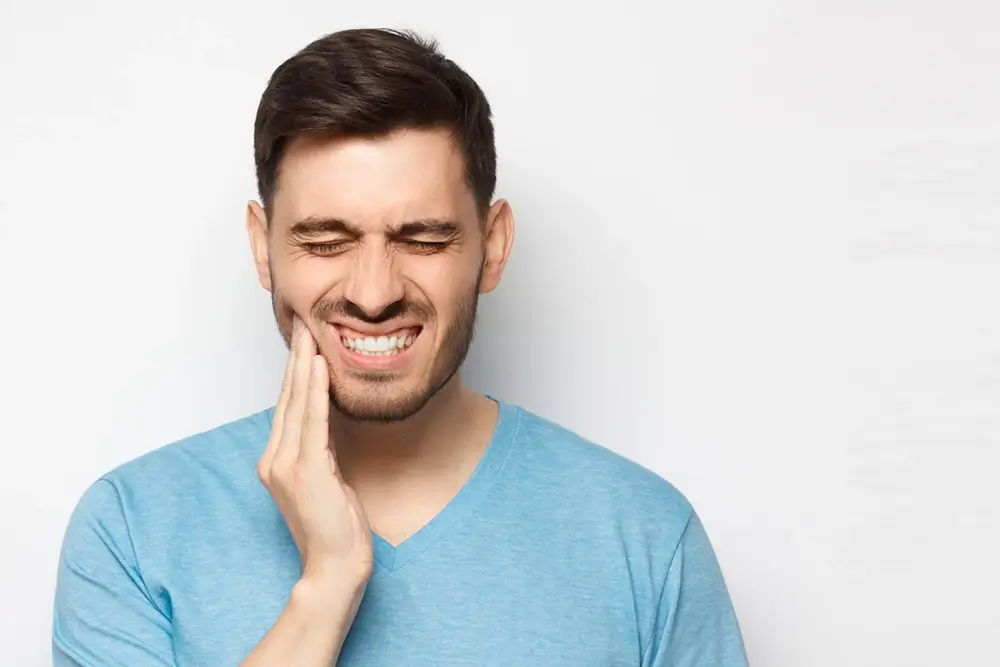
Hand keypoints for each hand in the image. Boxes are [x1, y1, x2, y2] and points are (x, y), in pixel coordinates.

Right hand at [258, 315, 372, 589]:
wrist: (334, 567)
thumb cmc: (334, 527)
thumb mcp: (326, 479)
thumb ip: (320, 449)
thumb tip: (328, 419)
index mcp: (276, 460)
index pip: (288, 405)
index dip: (295, 370)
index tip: (304, 339)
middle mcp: (275, 459)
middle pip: (288, 397)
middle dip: (297, 357)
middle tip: (304, 321)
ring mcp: (287, 465)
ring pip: (297, 403)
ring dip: (305, 364)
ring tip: (311, 332)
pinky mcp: (307, 471)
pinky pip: (313, 421)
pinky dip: (316, 391)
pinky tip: (320, 366)